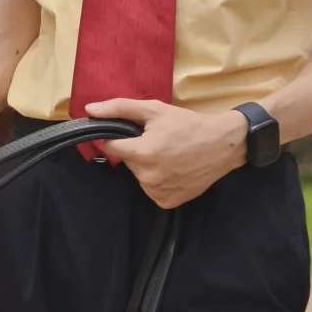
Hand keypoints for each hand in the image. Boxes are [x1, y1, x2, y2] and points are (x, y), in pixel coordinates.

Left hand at [84, 99, 247, 208]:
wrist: (222, 144)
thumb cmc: (187, 124)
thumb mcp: (154, 109)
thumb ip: (119, 108)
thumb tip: (89, 110)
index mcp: (143, 154)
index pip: (111, 147)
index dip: (120, 137)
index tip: (135, 133)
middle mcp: (149, 178)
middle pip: (127, 161)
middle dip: (137, 150)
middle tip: (159, 140)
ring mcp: (159, 193)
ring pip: (139, 175)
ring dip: (147, 166)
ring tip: (168, 154)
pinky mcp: (168, 202)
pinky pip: (152, 189)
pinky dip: (158, 179)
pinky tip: (173, 168)